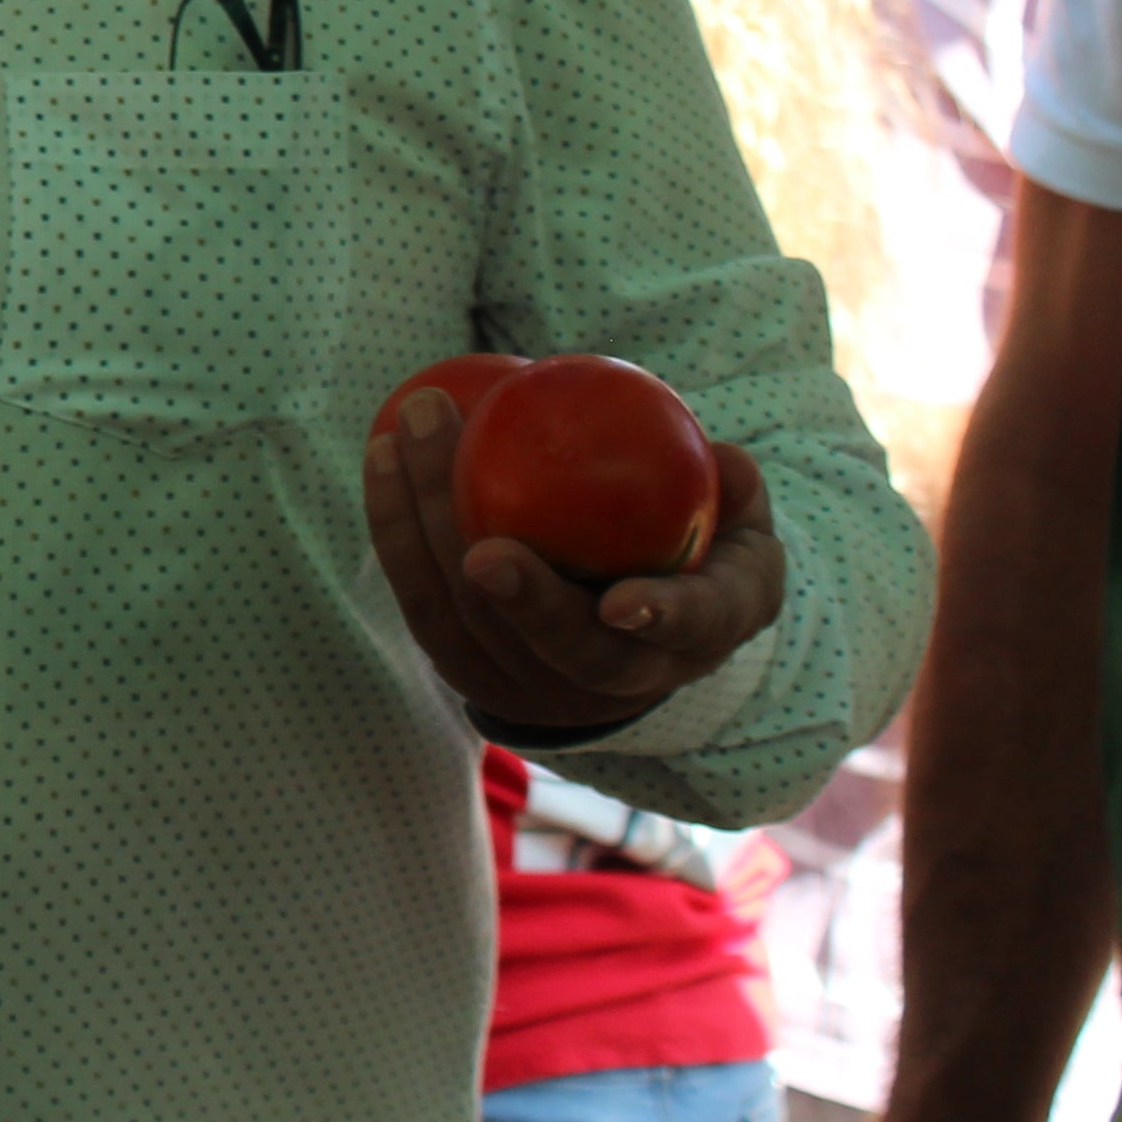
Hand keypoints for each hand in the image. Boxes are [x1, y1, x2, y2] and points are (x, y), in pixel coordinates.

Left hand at [363, 383, 783, 729]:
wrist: (632, 618)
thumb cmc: (696, 546)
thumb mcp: (739, 521)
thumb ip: (734, 491)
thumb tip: (726, 463)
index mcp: (698, 636)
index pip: (687, 632)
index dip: (659, 619)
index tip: (619, 602)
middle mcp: (619, 678)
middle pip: (561, 646)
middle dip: (519, 599)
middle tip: (484, 542)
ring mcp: (538, 685)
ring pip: (473, 623)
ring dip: (429, 531)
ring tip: (404, 436)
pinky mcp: (471, 671)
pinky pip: (423, 606)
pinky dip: (396, 534)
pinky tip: (382, 459)